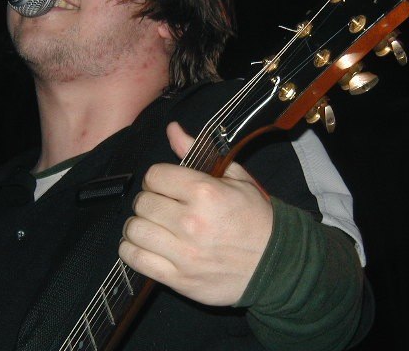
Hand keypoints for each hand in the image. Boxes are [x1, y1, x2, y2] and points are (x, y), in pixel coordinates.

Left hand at [119, 121, 273, 305]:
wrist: (276, 264)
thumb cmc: (255, 218)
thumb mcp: (235, 178)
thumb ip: (197, 152)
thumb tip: (172, 129)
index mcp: (205, 193)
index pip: (154, 176)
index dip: (158, 178)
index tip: (166, 186)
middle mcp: (191, 222)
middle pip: (141, 203)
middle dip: (149, 201)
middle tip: (162, 206)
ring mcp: (183, 253)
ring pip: (133, 231)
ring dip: (139, 226)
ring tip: (152, 226)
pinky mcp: (178, 279)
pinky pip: (134, 259)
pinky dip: (131, 250)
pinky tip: (145, 245)